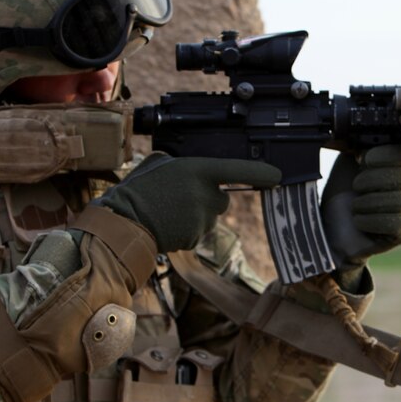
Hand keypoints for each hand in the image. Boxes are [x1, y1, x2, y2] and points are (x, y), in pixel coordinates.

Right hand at [95, 153, 281, 252]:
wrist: (123, 222)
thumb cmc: (138, 188)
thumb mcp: (158, 163)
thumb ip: (180, 164)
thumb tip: (187, 170)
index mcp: (198, 171)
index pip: (238, 170)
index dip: (260, 172)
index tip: (277, 175)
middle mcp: (206, 195)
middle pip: (222, 199)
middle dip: (208, 198)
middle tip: (180, 197)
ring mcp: (203, 219)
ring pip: (208, 217)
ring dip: (195, 214)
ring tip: (167, 211)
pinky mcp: (196, 238)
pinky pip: (198, 232)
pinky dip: (186, 229)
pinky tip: (167, 224)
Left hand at [320, 144, 400, 272]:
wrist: (328, 231)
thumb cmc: (339, 198)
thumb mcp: (347, 165)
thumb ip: (360, 147)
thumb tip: (370, 139)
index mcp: (394, 169)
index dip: (384, 155)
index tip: (362, 160)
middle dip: (370, 180)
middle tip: (355, 188)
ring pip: (398, 200)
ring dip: (367, 202)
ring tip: (355, 207)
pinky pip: (394, 222)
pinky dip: (370, 220)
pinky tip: (359, 221)